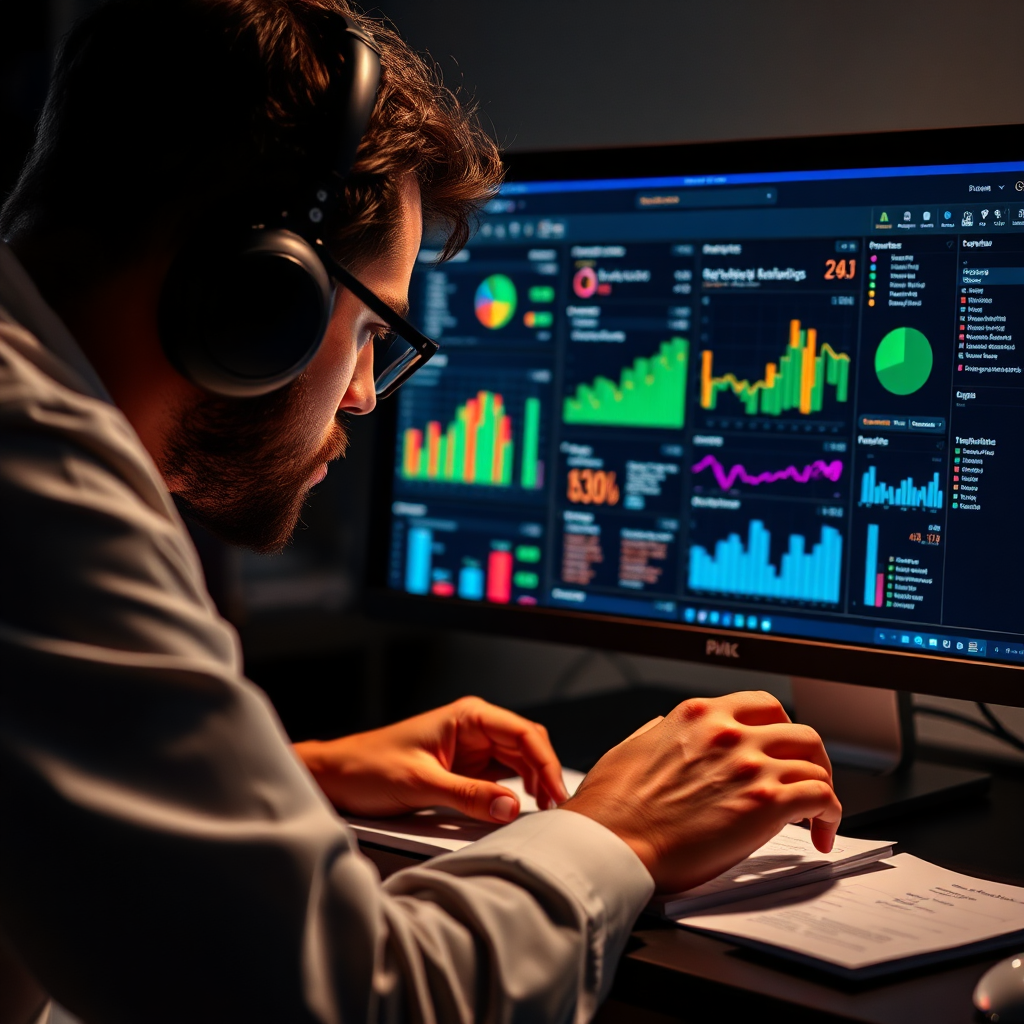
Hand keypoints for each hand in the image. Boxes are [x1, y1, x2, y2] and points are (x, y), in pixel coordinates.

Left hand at [294, 696, 568, 823]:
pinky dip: (516, 793)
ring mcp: (472, 749)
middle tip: (557, 809)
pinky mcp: (465, 770)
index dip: (546, 762)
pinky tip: (521, 810)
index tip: (557, 792)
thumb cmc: (369, 768)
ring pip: (520, 762)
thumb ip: (468, 796)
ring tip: (545, 812)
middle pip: (527, 746)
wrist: (337, 778)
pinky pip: (501, 778)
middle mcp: (475, 728)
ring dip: (534, 784)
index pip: (523, 733)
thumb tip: (511, 807)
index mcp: (468, 716)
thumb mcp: (420, 783)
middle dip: (545, 774)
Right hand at [562, 691, 841, 893]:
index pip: (760, 705)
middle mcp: (728, 733)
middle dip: (810, 758)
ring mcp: (750, 765)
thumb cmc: (612, 807)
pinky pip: (821, 797)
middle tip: (806, 780)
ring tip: (817, 816)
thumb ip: (656, 733)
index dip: (778, 729)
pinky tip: (822, 832)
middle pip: (798, 730)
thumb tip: (664, 728)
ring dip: (822, 789)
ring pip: (815, 763)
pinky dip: (831, 815)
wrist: (611, 844)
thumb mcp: (629, 749)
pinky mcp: (765, 804)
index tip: (779, 749)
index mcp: (697, 715)